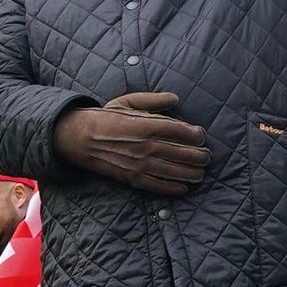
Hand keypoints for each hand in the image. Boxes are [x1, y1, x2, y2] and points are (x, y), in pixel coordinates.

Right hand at [52, 91, 210, 196]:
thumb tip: (176, 98)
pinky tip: (184, 188)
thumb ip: (154, 100)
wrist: (80, 137)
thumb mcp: (128, 101)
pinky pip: (157, 185)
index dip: (195, 135)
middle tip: (206, 157)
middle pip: (181, 153)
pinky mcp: (132, 178)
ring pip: (173, 171)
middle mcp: (145, 145)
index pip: (180, 131)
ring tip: (200, 173)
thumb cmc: (106, 117)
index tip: (201, 137)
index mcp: (146, 124)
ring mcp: (139, 164)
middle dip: (198, 157)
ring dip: (191, 174)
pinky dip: (173, 188)